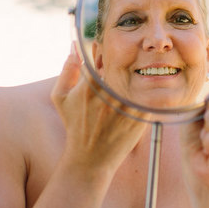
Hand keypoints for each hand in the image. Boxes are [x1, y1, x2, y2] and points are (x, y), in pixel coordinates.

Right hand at [51, 46, 146, 174]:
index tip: (106, 59)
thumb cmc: (74, 126)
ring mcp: (125, 106)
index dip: (106, 55)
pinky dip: (145, 95)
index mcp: (89, 86)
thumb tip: (73, 48)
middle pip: (123, 68)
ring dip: (136, 80)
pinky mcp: (139, 117)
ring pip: (137, 82)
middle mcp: (108, 95)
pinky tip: (138, 98)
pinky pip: (147, 97)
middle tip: (119, 73)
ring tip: (127, 89)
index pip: (103, 58)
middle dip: (122, 67)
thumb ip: (66, 71)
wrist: (89, 158)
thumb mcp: (61, 98)